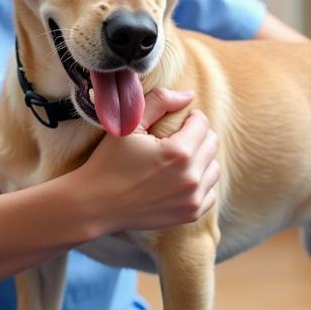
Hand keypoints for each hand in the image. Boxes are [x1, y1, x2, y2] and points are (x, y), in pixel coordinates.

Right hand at [75, 88, 219, 235]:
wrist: (96, 204)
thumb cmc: (109, 161)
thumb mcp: (129, 125)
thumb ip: (160, 101)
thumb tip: (189, 95)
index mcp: (178, 152)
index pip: (202, 124)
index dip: (191, 118)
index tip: (181, 121)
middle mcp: (190, 177)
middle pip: (211, 144)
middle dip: (198, 136)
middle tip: (179, 138)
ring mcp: (192, 199)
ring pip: (214, 168)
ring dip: (202, 159)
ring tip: (180, 159)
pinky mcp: (190, 214)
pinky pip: (210, 192)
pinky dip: (200, 184)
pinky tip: (181, 179)